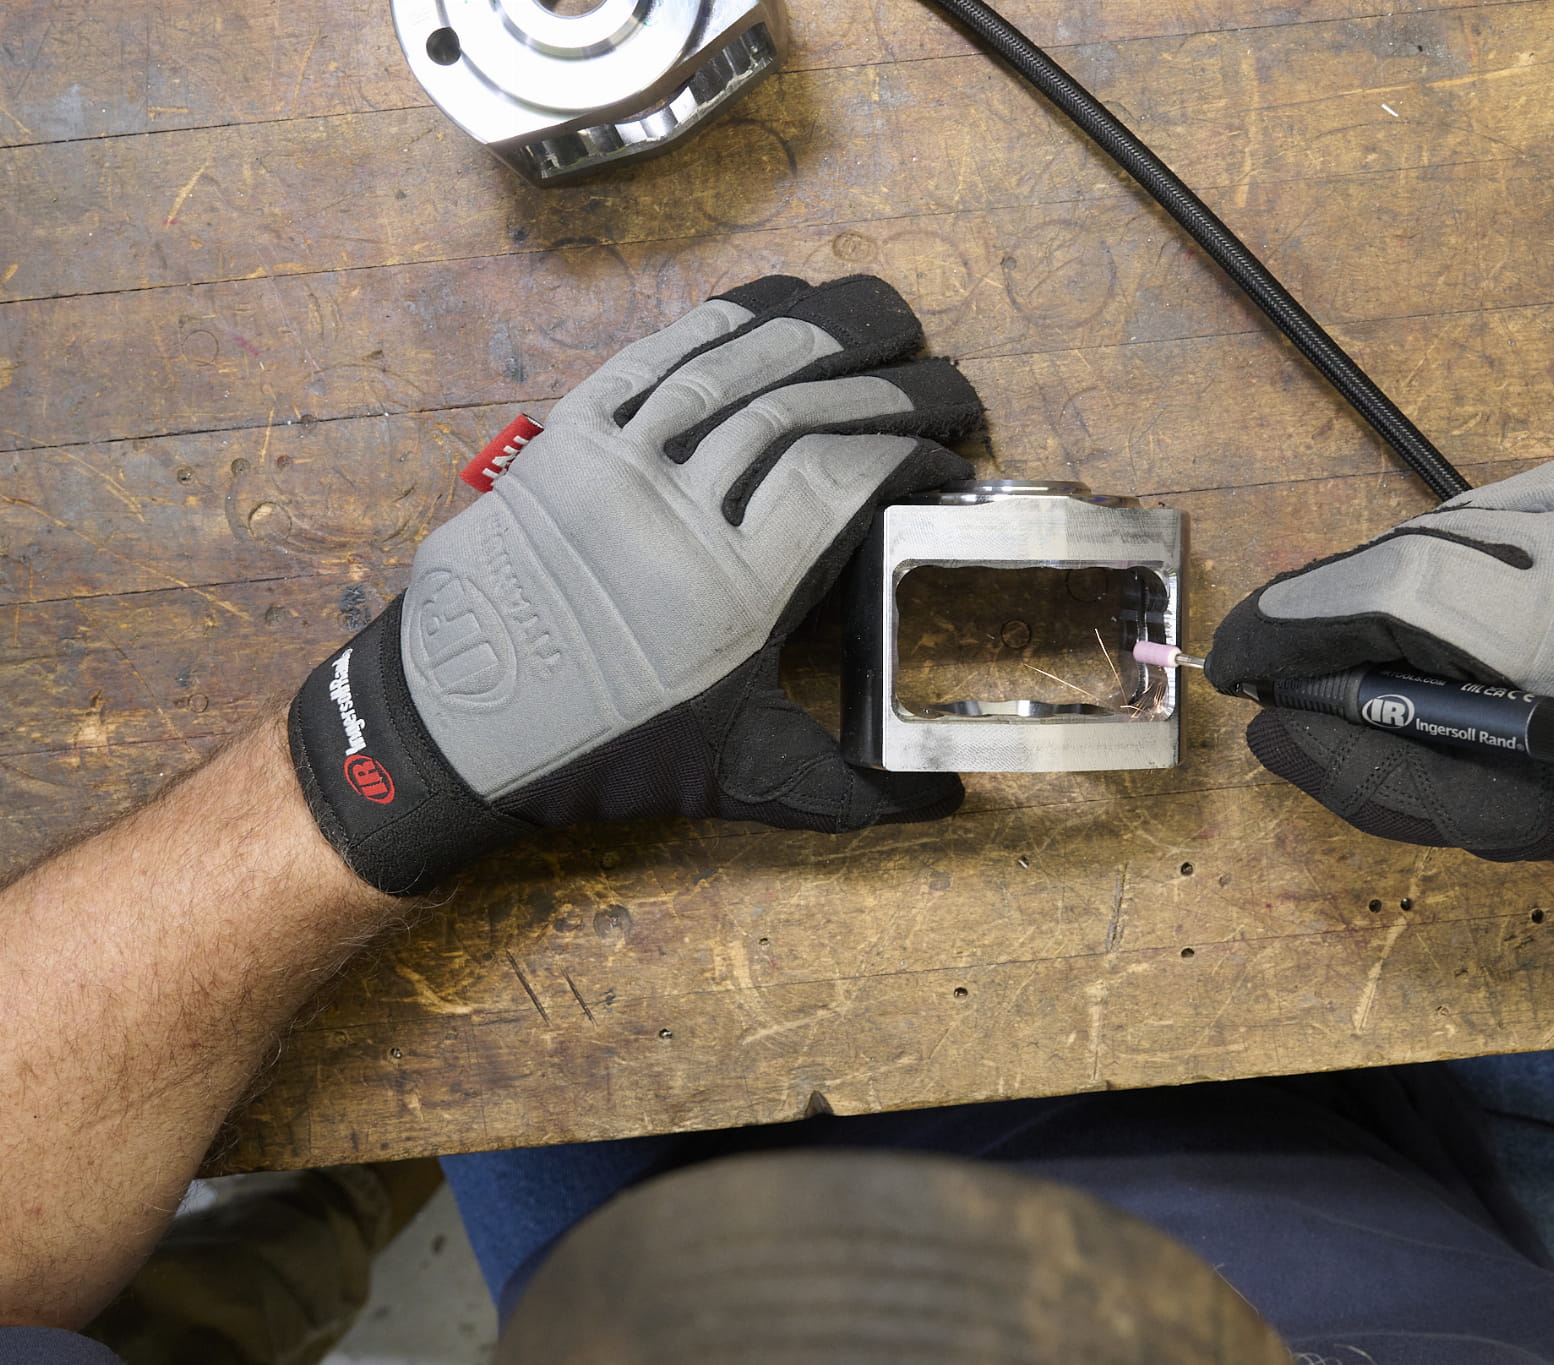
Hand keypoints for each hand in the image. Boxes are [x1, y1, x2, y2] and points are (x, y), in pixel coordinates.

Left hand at [288, 275, 984, 893]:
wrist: (456, 730)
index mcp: (732, 589)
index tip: (952, 462)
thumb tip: (949, 804)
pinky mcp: (569, 435)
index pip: (846, 474)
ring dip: (824, 331)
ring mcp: (617, 462)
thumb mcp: (736, 778)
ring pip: (735, 366)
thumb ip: (847, 791)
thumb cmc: (603, 754)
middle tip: (954, 385)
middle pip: (804, 406)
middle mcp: (676, 509)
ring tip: (891, 320)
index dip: (914, 450)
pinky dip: (724, 320)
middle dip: (895, 382)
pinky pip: (655, 356)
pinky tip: (779, 305)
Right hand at [1205, 457, 1553, 928]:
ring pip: (1432, 530)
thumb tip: (1271, 724)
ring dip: (1383, 589)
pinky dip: (1440, 566)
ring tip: (1376, 655)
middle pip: (1399, 555)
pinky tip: (1449, 619)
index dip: (1293, 623)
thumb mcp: (1495, 820)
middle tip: (1293, 670)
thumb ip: (1369, 775)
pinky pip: (1480, 518)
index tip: (1239, 663)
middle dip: (1330, 611)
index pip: (1386, 592)